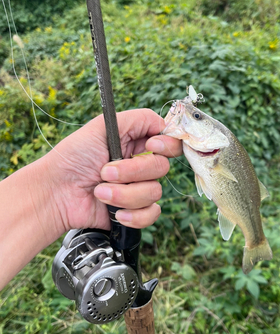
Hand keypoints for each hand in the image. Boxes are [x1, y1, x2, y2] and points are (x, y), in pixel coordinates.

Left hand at [46, 108, 181, 232]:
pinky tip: (115, 211)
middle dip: (132, 171)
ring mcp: (138, 189)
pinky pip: (151, 214)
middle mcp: (140, 166)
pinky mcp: (134, 212)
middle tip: (105, 172)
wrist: (56, 194)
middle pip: (162, 167)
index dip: (166, 144)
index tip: (151, 145)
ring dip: (124, 194)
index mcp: (136, 143)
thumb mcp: (102, 126)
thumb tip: (163, 124)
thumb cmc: (72, 158)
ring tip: (100, 191)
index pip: (170, 142)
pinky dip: (133, 214)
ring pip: (154, 192)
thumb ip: (138, 119)